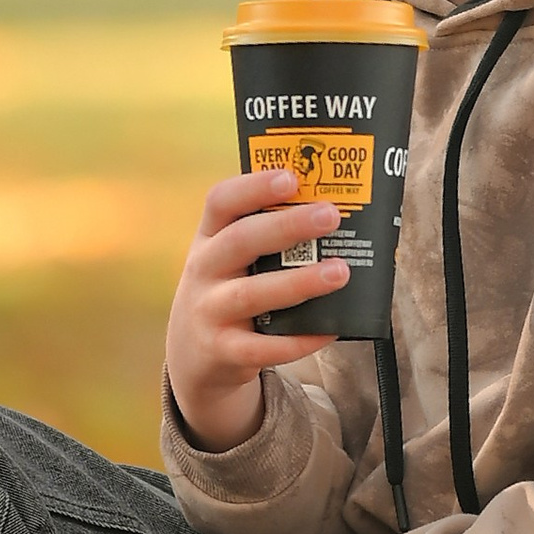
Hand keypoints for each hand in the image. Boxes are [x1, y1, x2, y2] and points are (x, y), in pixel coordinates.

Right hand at [165, 168, 346, 451]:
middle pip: (240, 241)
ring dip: (299, 283)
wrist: (193, 355)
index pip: (221, 201)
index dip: (253, 187)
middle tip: (331, 215)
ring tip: (341, 272)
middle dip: (287, 226)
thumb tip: (335, 214)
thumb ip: (266, 238)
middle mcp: (203, 271)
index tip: (291, 178)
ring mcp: (209, 312)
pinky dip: (297, 340)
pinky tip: (330, 329)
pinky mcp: (222, 351)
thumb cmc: (228, 291)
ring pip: (252, 294)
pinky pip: (262, 348)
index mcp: (208, 238)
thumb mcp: (230, 260)